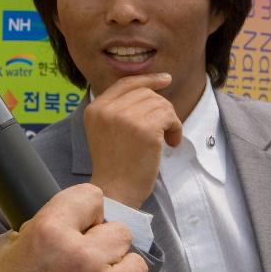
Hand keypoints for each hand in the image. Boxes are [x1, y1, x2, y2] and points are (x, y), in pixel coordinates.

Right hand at [0, 184, 146, 271]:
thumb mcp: (3, 250)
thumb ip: (37, 228)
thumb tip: (65, 221)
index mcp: (50, 231)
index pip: (92, 196)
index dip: (85, 212)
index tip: (81, 226)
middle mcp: (83, 256)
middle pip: (120, 231)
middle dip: (103, 244)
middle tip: (85, 262)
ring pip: (135, 263)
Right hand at [83, 73, 182, 208]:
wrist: (116, 192)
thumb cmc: (115, 166)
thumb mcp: (105, 131)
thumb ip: (119, 109)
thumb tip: (153, 86)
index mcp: (95, 108)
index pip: (125, 83)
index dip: (147, 79)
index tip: (165, 80)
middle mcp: (108, 109)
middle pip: (146, 93)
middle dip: (161, 109)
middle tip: (165, 130)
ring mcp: (126, 118)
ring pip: (160, 104)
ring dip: (170, 121)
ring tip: (167, 140)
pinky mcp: (145, 129)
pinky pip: (170, 116)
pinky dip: (176, 129)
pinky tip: (171, 144)